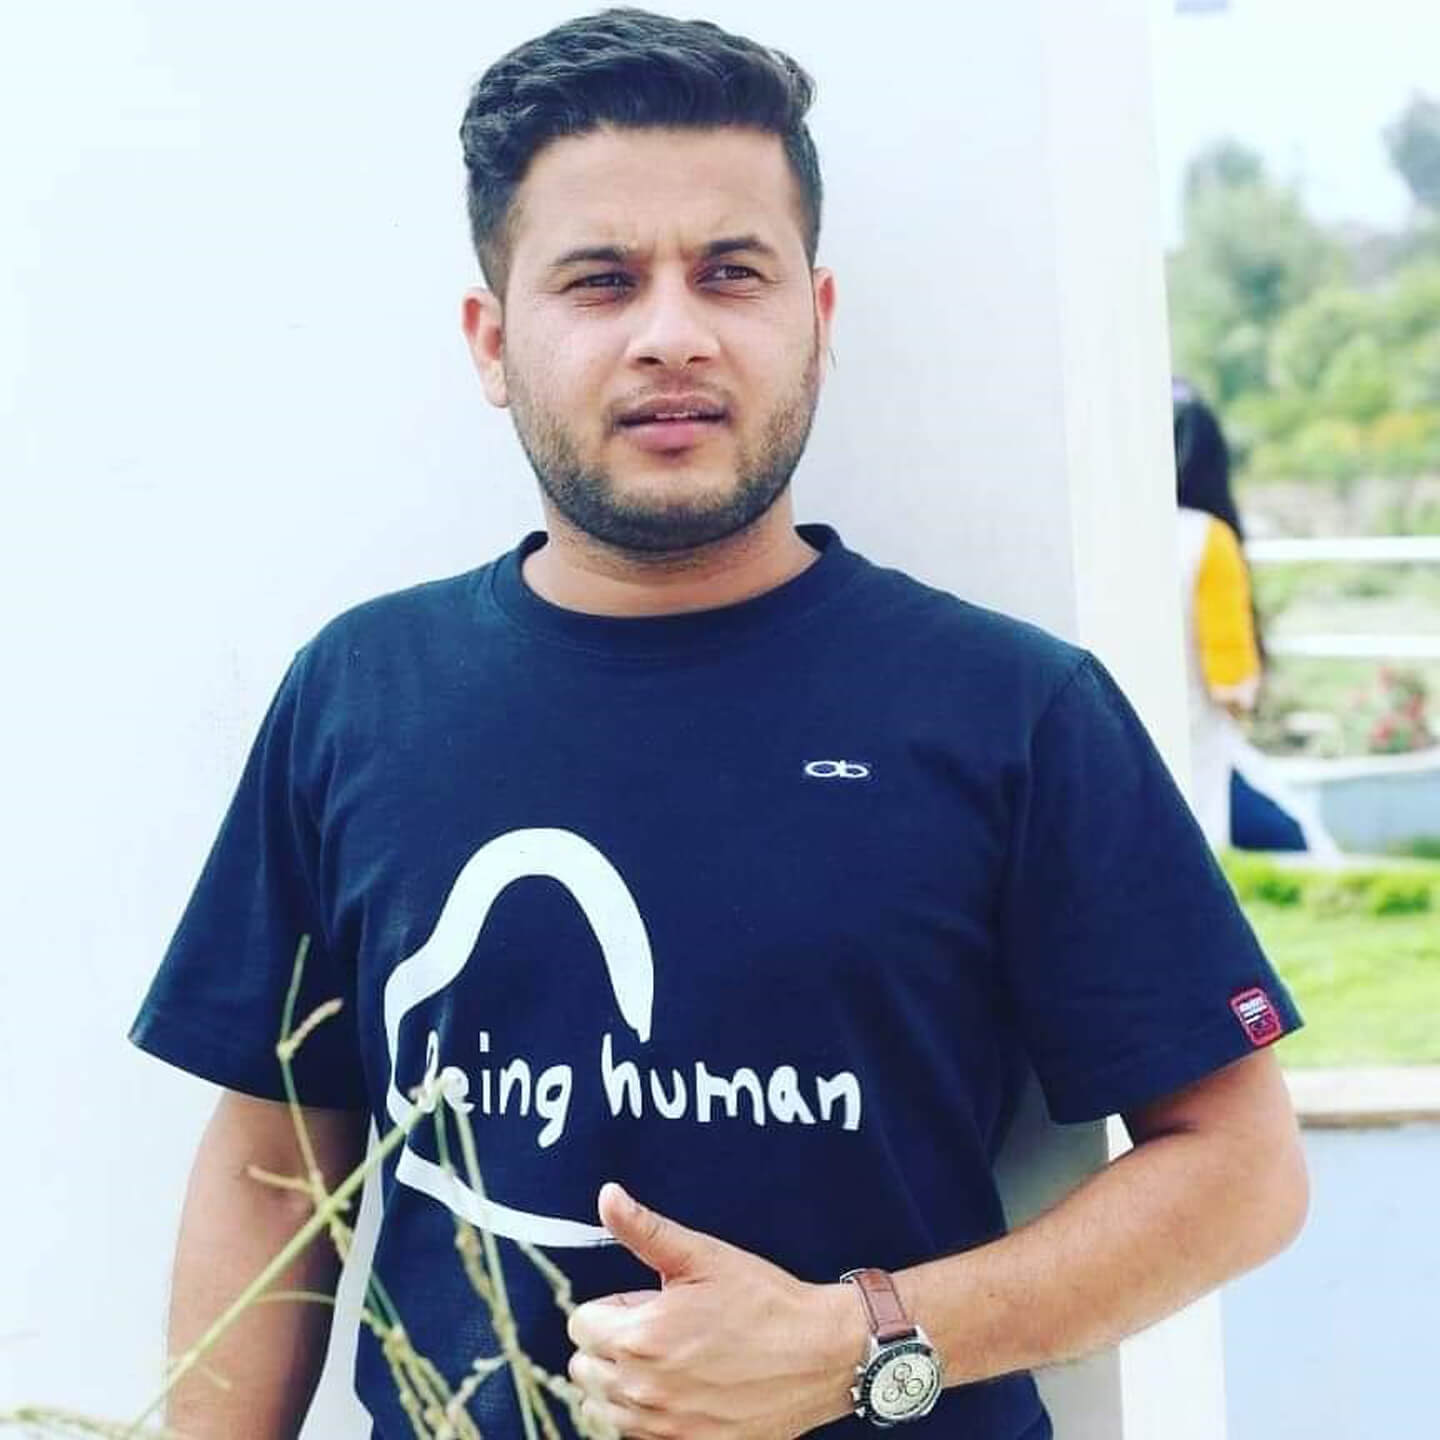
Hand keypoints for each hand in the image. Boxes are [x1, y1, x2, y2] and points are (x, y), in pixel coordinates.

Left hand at [566, 1183, 863, 1438]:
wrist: (819, 1354)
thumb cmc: (765, 1302)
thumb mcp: (703, 1256)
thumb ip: (644, 1230)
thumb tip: (607, 1197)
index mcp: (640, 1336)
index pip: (580, 1325)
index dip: (614, 1309)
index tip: (647, 1305)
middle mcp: (643, 1390)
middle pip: (584, 1370)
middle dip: (612, 1346)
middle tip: (660, 1332)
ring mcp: (662, 1429)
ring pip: (604, 1409)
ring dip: (624, 1386)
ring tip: (670, 1364)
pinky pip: (633, 1439)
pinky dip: (646, 1420)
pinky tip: (680, 1396)